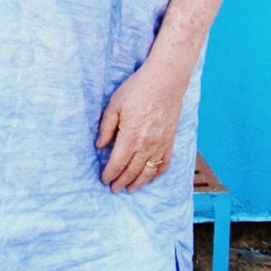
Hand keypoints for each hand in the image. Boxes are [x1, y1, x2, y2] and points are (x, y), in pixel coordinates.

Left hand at [95, 64, 183, 192]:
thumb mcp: (114, 104)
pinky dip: (157, 173)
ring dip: (138, 183)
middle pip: (132, 171)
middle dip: (121, 182)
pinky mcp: (170, 141)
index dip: (110, 174)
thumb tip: (100, 145)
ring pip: (148, 171)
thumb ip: (106, 127)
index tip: (104, 179)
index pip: (117, 164)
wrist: (165, 81)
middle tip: (114, 189)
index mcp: (130, 137)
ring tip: (130, 189)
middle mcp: (146, 146)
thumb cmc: (137, 89)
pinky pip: (165, 163)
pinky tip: (151, 176)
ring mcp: (160, 145)